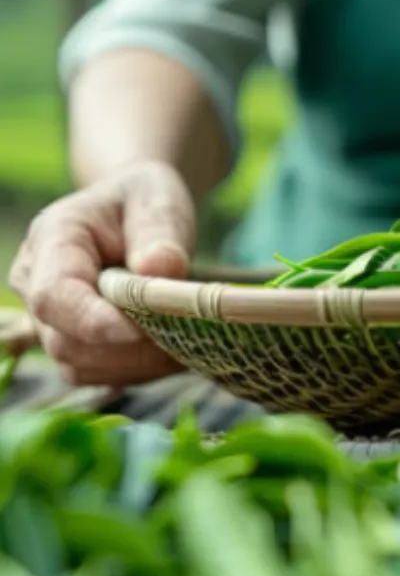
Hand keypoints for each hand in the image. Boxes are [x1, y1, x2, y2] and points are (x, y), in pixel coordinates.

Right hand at [8, 161, 195, 386]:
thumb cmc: (144, 200)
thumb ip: (158, 232)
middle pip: (66, 341)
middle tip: (188, 331)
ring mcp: (50, 319)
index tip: (140, 331)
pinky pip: (101, 374)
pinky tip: (174, 347)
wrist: (135, 210)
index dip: (93, 321)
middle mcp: (35, 283)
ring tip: (187, 336)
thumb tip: (160, 269)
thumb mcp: (158, 200)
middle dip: (128, 348)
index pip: (54, 296)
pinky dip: (141, 370)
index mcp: (52, 240)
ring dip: (139, 364)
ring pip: (82, 367)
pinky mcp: (73, 343)